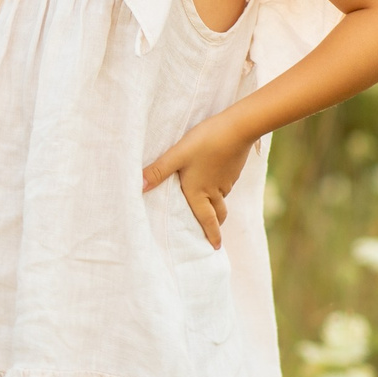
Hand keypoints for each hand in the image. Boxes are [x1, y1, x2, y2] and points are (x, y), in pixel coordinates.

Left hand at [142, 117, 252, 249]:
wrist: (237, 128)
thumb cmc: (205, 142)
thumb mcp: (177, 155)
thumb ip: (158, 170)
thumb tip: (139, 186)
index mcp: (199, 192)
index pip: (206, 220)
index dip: (212, 235)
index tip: (215, 248)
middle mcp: (214, 190)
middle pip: (218, 213)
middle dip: (215, 224)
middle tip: (212, 232)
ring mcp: (226, 180)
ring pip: (221, 199)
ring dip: (216, 206)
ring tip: (208, 207)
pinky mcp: (233, 169)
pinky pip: (225, 186)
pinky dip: (219, 190)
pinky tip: (213, 180)